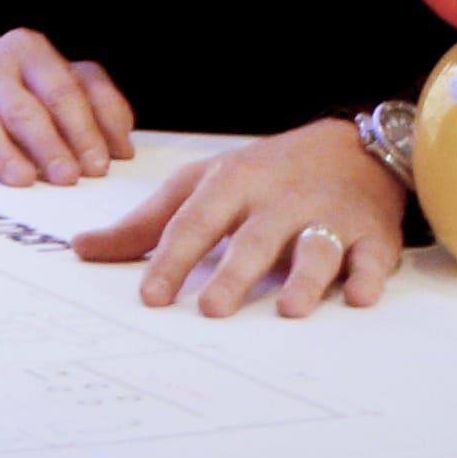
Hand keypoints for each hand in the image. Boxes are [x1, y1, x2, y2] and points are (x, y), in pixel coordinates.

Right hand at [0, 31, 133, 186]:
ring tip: (23, 181)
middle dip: (49, 144)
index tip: (99, 166)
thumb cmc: (19, 109)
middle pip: (23, 106)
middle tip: (68, 178)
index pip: (62, 88)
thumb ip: (98, 111)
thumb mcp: (62, 100)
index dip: (84, 128)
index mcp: (25, 50)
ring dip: (3, 153)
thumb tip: (121, 148)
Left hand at [68, 124, 410, 318]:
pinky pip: (373, 255)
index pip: (196, 221)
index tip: (152, 297)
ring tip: (291, 309)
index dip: (173, 258)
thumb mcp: (202, 184)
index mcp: (233, 183)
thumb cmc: (264, 174)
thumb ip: (146, 223)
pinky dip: (370, 275)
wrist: (353, 147)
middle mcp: (280, 199)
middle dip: (236, 272)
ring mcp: (329, 215)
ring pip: (316, 246)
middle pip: (255, 237)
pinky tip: (361, 296)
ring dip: (306, 277)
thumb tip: (83, 250)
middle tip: (213, 309)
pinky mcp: (372, 234)